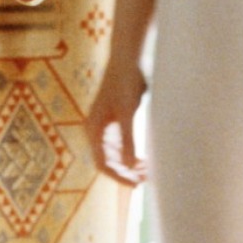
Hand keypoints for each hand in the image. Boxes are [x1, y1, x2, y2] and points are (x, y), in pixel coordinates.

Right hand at [84, 63, 148, 186]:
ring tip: (148, 172)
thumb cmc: (125, 82)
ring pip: (115, 154)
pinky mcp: (114, 120)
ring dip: (129, 165)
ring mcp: (104, 126)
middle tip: (146, 180)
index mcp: (94, 129)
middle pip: (108, 161)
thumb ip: (127, 140)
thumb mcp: (128, 112)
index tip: (136, 185)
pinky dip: (131, 154)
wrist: (127, 58)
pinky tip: (144, 159)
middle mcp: (96, 130)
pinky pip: (120, 145)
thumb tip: (128, 167)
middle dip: (125, 172)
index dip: (118, 176)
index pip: (103, 163)